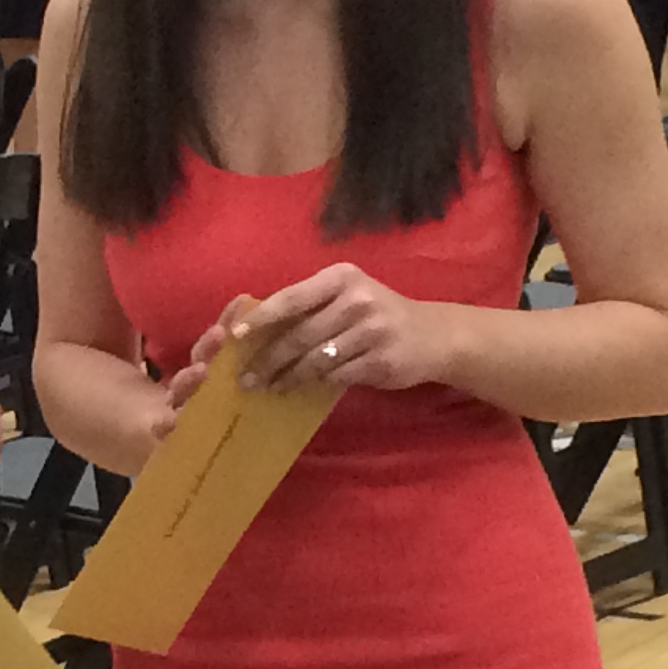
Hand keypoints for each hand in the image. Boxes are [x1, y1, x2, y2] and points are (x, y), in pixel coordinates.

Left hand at [225, 265, 449, 393]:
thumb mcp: (347, 297)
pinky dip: (315, 384)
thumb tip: (257, 330)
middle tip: (245, 377)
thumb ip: (311, 306)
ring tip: (267, 387)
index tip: (234, 336)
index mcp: (341, 277)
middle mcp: (356, 299)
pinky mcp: (381, 360)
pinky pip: (337, 376)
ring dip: (286, 377)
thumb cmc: (377, 314)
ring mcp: (372, 330)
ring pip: (315, 360)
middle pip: (300, 334)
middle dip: (268, 359)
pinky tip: (299, 390)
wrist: (433, 335)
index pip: (292, 297)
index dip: (261, 318)